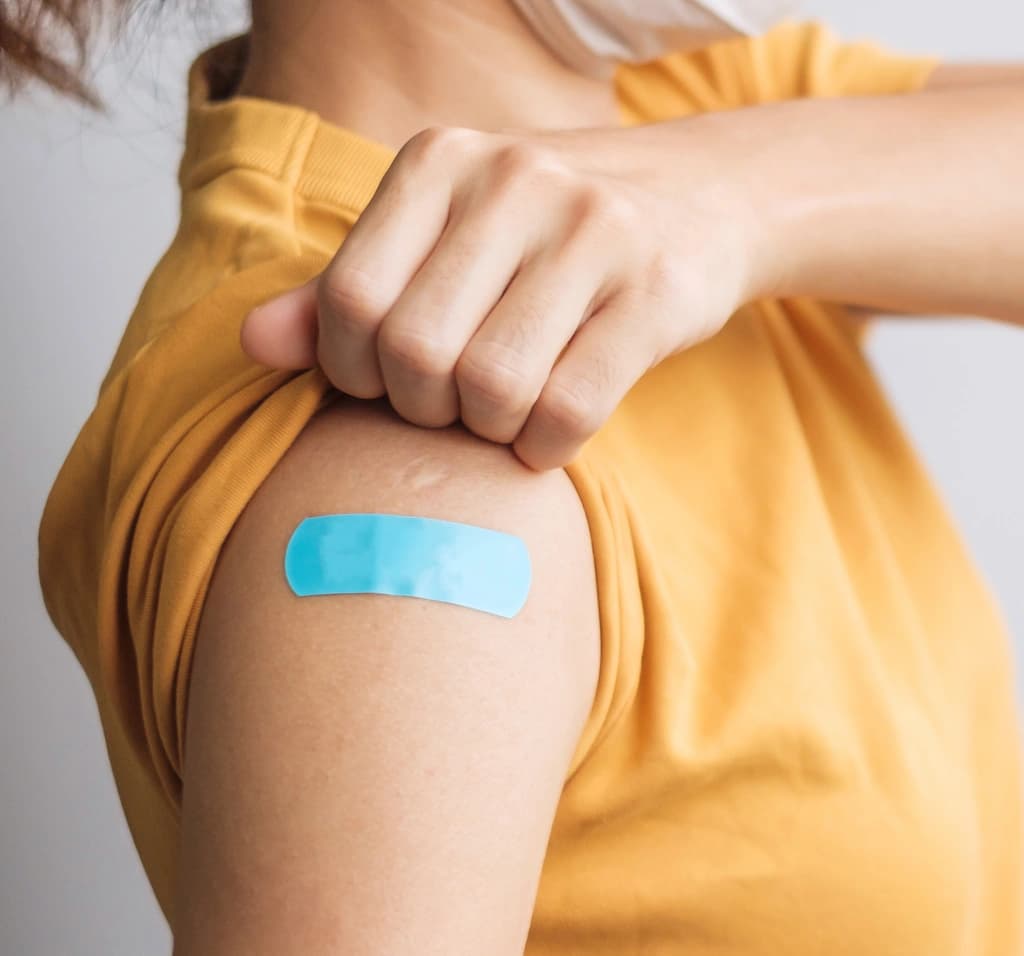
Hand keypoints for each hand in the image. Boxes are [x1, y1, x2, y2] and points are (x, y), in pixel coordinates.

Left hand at [240, 121, 756, 469]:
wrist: (700, 198)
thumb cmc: (545, 236)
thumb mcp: (441, 237)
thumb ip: (345, 287)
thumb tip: (251, 342)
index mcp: (441, 162)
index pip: (349, 299)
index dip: (353, 369)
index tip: (387, 382)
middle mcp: (514, 180)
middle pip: (417, 352)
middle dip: (424, 408)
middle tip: (451, 405)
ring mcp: (593, 231)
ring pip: (494, 387)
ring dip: (488, 430)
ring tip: (502, 414)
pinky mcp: (656, 292)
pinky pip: (570, 408)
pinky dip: (546, 446)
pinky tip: (548, 432)